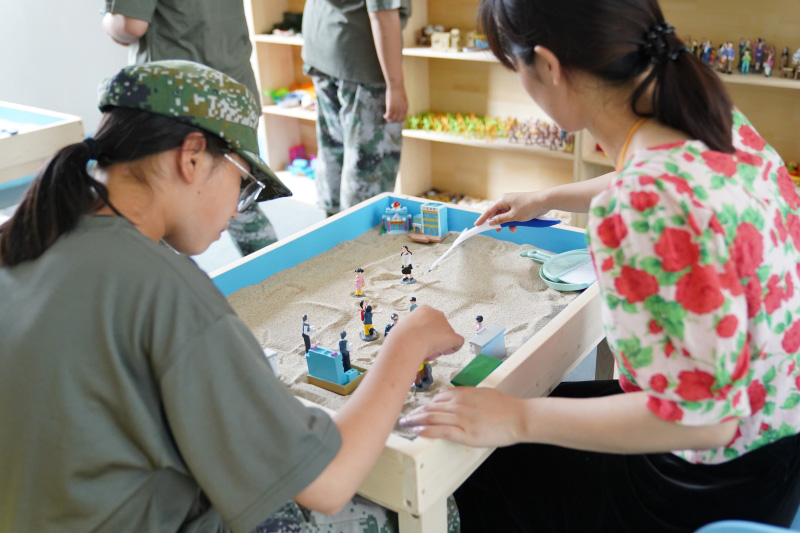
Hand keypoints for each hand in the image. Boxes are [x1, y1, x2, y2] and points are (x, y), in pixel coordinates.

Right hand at [383, 304, 462, 362]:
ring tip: (427, 351)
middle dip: (433, 338)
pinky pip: (458, 342)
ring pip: (446, 336)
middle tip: (424, 347)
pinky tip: (443, 352)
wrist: (408, 340)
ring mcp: (446, 324)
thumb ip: (411, 331)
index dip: (425, 332)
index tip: (419, 339)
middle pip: (439, 328)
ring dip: (439, 345)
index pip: (428, 321)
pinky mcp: (452, 336)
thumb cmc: (401, 336)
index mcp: (424, 310)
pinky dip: (452, 348)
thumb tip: (410, 339)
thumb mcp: (403, 328)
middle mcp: (437, 314)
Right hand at [384, 84, 407, 122]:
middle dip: (393, 120)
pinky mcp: (391, 107)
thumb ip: (401, 104)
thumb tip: (398, 107)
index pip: (402, 119)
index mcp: (405, 107)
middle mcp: (402, 109)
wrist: (396, 85)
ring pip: (392, 119)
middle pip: (397, 120)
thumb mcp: (402, 98)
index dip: (397, 120)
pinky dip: (386, 117)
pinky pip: (388, 116)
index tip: (394, 118)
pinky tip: (384, 115)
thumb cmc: (398, 90)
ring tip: (386, 117)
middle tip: (388, 118)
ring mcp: (396, 109)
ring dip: (388, 119)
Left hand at [399, 386, 527, 446]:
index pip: (438, 397)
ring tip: (404, 424)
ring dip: (415, 421)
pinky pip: (441, 431)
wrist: (519, 417)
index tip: (418, 409)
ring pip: (432, 418)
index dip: (426, 404)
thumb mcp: (482, 393)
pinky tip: (417, 431)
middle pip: (431, 407)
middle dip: (415, 412)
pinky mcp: (466, 433)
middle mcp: (459, 404)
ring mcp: (462, 419)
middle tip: (403, 417)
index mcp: (463, 394)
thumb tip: (450, 395)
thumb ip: (465, 394)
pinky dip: (427, 430)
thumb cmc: (504, 406)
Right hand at [474, 192, 549, 231]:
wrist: (544, 201)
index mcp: (502, 200)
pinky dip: (512, 222)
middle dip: (495, 222)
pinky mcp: (519, 207)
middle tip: (494, 231)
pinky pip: (511, 215)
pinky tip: (516, 227)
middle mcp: (506, 201)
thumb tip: (491, 222)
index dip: (482, 219)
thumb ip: (501, 220)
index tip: (476, 225)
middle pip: (496, 213)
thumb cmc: (529, 207)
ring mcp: (513, 203)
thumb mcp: (513, 216)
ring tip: (507, 230)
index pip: (489, 210)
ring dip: (505, 223)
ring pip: (504, 215)